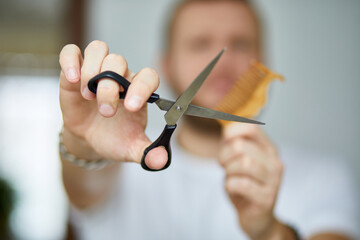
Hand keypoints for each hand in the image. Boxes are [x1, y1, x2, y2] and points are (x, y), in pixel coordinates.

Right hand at [59, 40, 166, 168]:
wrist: (91, 138)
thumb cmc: (115, 138)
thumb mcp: (131, 148)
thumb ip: (148, 153)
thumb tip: (161, 160)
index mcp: (138, 91)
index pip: (148, 76)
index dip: (142, 87)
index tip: (131, 107)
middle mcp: (120, 76)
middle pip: (118, 62)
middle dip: (110, 87)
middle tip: (106, 112)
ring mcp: (97, 70)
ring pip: (99, 50)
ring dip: (92, 71)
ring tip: (88, 95)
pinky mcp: (75, 71)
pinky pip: (71, 52)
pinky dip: (70, 61)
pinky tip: (72, 79)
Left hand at [218, 123, 283, 239]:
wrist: (257, 218)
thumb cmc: (245, 185)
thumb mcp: (239, 161)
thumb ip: (234, 143)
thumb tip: (225, 129)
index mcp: (268, 149)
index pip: (251, 127)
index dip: (231, 131)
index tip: (224, 143)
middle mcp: (274, 162)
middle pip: (240, 146)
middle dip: (223, 155)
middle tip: (223, 165)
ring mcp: (273, 181)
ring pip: (243, 163)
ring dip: (228, 171)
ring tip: (230, 177)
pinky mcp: (266, 199)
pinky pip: (241, 184)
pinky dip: (230, 185)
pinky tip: (233, 189)